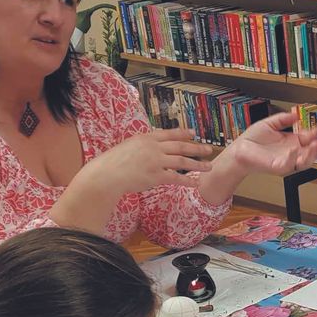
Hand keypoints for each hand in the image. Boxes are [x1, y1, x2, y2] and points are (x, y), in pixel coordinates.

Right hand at [79, 127, 212, 197]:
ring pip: (182, 162)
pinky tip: (196, 183)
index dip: (183, 133)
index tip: (193, 133)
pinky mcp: (156, 176)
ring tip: (208, 167)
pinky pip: (176, 178)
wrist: (107, 174)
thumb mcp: (130, 145)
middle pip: (181, 147)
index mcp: (147, 138)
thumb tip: (156, 146)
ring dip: (197, 164)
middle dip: (197, 148)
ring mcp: (156, 162)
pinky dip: (187, 181)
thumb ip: (145, 145)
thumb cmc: (115, 161)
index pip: (170, 134)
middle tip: (209, 149)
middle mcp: (154, 148)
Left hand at [217, 111, 316, 177]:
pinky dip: (293, 158)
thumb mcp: (270, 124)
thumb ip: (283, 119)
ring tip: (316, 145)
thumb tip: (295, 114)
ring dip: (312, 155)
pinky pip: (289, 165)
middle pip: (312, 153)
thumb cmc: (252, 140)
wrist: (239, 150)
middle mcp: (291, 153)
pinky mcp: (277, 167)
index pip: (309, 138)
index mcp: (291, 142)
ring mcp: (286, 161)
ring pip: (305, 162)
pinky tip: (295, 149)